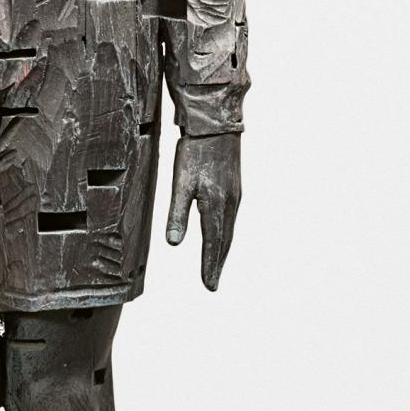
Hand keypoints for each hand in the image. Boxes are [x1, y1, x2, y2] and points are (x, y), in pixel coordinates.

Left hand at [165, 133, 241, 289]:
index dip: (209, 267)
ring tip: (215, 266)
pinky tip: (222, 236)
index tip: (209, 286)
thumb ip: (177, 214)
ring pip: (229, 231)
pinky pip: (231, 219)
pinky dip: (226, 235)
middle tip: (212, 284)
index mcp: (216, 206)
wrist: (216, 125)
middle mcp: (230, 205)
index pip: (212, 244)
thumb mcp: (180, 183)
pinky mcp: (235, 188)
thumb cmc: (195, 152)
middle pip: (224, 242)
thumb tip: (174, 244)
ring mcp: (235, 196)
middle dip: (217, 264)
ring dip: (222, 251)